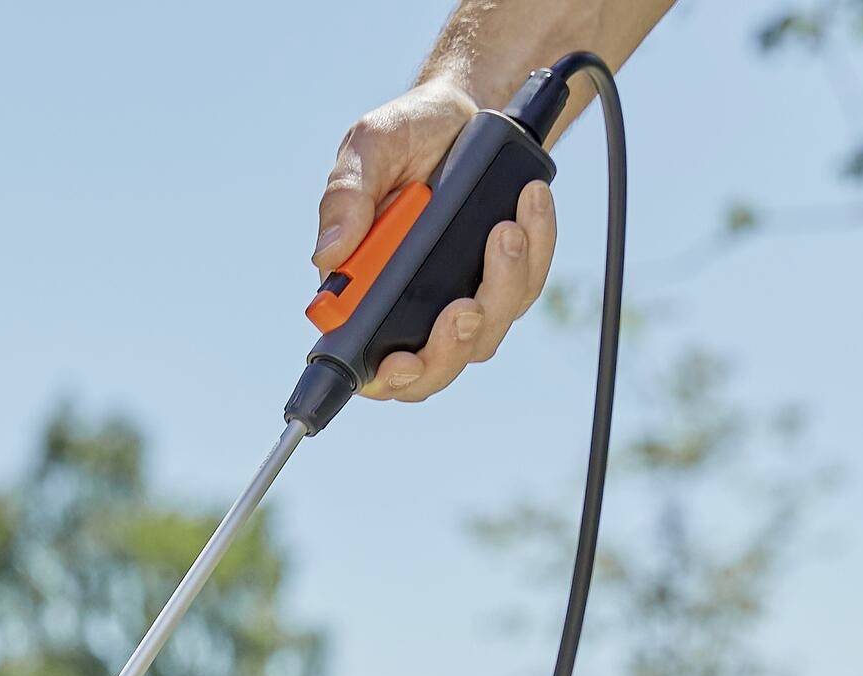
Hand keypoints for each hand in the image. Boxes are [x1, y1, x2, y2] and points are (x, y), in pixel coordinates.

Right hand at [313, 77, 558, 402]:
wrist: (463, 111)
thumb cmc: (407, 135)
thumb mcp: (370, 147)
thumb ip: (345, 196)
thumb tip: (328, 255)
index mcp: (364, 288)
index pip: (364, 360)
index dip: (383, 377)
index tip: (401, 362)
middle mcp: (410, 307)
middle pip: (431, 369)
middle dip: (451, 347)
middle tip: (467, 307)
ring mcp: (459, 299)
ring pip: (484, 334)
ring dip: (501, 286)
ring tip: (506, 227)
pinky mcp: (502, 282)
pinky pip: (525, 288)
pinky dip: (535, 249)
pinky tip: (531, 206)